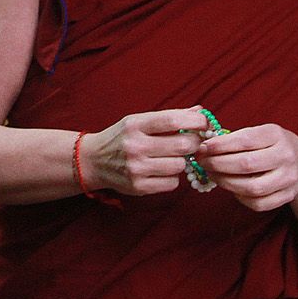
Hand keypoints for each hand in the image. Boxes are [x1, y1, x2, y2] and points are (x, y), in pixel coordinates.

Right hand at [86, 108, 207, 197]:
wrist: (92, 161)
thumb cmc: (121, 138)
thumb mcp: (138, 121)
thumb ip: (169, 117)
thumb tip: (200, 112)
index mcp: (135, 125)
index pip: (173, 120)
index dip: (195, 122)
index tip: (204, 124)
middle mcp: (135, 146)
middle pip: (182, 145)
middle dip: (193, 144)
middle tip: (191, 143)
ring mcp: (136, 168)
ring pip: (180, 166)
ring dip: (181, 162)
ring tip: (170, 158)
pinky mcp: (138, 186)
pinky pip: (172, 183)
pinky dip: (172, 177)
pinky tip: (161, 171)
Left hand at [197, 123, 297, 211]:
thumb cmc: (271, 146)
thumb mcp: (260, 133)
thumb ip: (236, 138)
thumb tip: (204, 147)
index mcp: (276, 135)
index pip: (245, 141)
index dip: (220, 146)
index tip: (202, 148)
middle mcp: (286, 156)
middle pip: (246, 165)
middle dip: (218, 164)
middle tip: (203, 163)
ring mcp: (288, 178)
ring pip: (252, 187)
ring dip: (226, 182)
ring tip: (213, 175)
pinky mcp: (287, 196)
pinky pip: (259, 203)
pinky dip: (240, 198)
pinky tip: (232, 188)